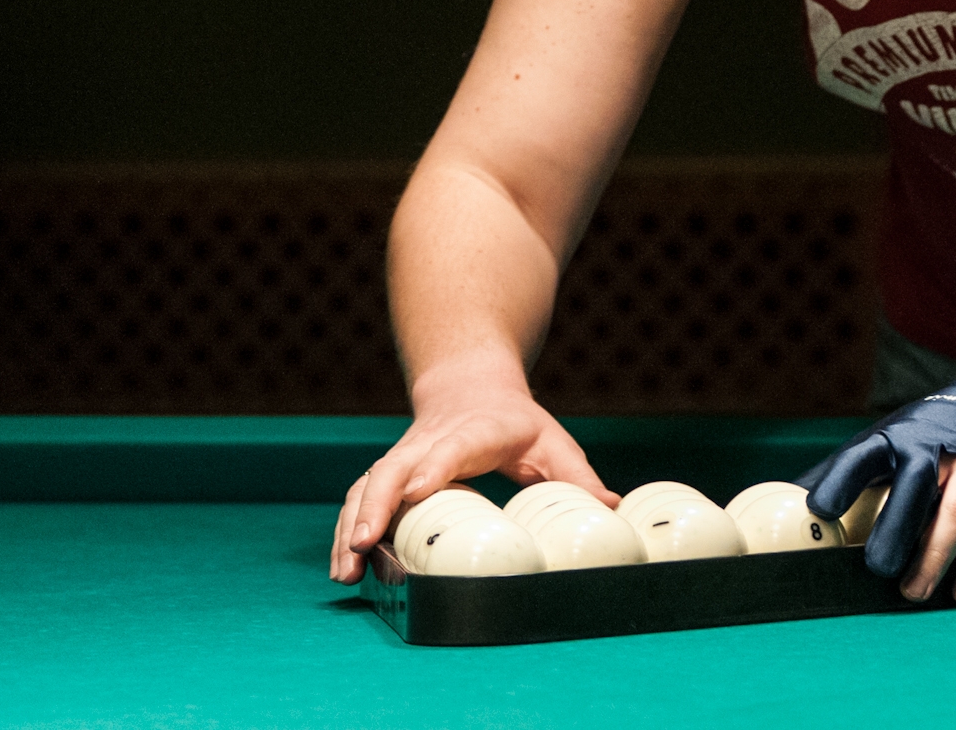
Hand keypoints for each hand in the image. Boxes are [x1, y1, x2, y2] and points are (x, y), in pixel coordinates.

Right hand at [328, 387, 613, 583]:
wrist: (468, 384)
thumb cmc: (515, 420)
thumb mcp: (553, 442)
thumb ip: (578, 476)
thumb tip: (612, 508)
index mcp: (475, 432)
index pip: (451, 448)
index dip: (433, 468)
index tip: (417, 491)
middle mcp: (430, 443)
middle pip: (393, 468)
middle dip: (375, 506)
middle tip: (363, 545)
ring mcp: (404, 457)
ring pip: (368, 485)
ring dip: (351, 525)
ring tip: (346, 571)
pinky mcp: (389, 473)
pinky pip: (361, 498)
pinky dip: (347, 529)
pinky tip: (343, 567)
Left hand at [802, 375, 955, 601]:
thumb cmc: (921, 441)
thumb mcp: (884, 444)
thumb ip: (844, 474)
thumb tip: (786, 500)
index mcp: (896, 440)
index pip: (864, 456)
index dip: (841, 481)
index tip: (820, 510)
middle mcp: (936, 451)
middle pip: (917, 486)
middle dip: (898, 529)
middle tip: (878, 569)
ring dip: (936, 557)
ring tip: (914, 592)